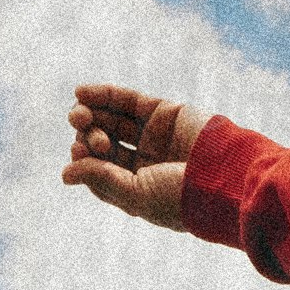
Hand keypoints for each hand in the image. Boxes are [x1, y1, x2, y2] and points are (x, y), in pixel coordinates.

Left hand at [64, 80, 217, 238]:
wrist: (224, 176)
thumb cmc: (181, 196)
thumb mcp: (135, 195)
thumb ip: (100, 179)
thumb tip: (65, 173)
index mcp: (141, 190)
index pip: (100, 172)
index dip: (84, 160)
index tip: (79, 152)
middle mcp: (147, 163)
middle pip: (104, 144)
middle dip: (88, 136)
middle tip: (87, 136)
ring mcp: (156, 136)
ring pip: (113, 120)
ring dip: (91, 114)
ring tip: (77, 112)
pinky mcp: (164, 112)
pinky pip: (128, 100)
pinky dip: (104, 94)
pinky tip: (81, 93)